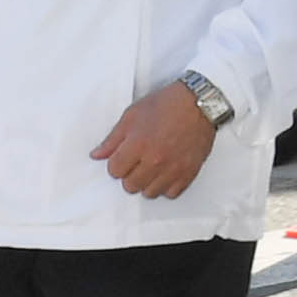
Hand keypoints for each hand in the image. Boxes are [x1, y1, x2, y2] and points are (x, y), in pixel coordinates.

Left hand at [93, 79, 218, 200]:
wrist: (199, 103)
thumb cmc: (166, 104)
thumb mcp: (132, 115)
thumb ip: (113, 139)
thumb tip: (97, 155)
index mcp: (138, 144)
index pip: (114, 171)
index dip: (116, 163)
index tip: (122, 157)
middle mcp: (155, 160)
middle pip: (130, 185)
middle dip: (129, 175)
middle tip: (136, 162)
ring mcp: (173, 168)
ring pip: (150, 193)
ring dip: (146, 183)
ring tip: (150, 168)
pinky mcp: (189, 173)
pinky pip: (171, 193)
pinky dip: (166, 186)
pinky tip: (165, 173)